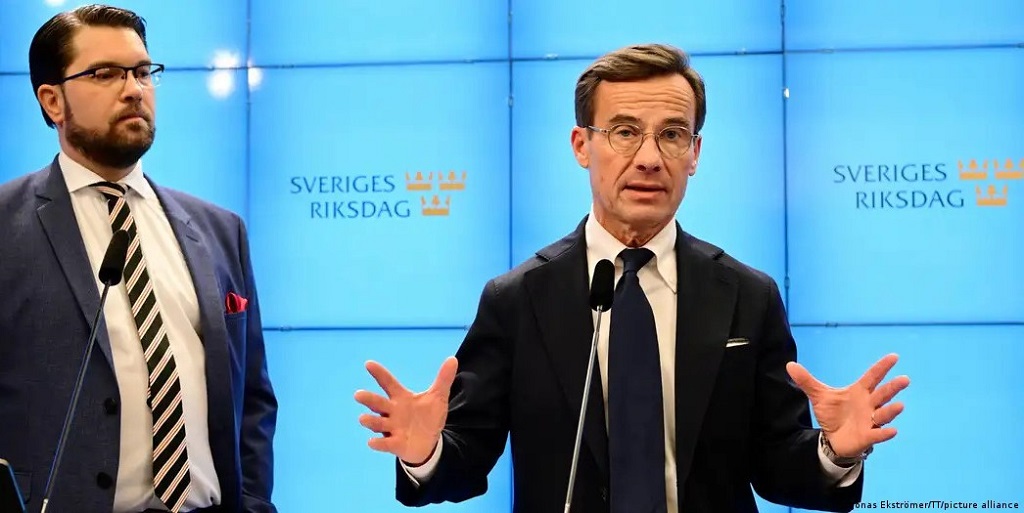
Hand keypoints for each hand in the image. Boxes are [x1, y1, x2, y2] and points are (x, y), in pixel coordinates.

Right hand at [354, 356, 457, 465]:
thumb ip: (443, 379)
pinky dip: (378, 443)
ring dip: (370, 421)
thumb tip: (452, 359)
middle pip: (378, 403)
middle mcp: (392, 412)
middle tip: (358, 394)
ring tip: (363, 418)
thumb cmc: (427, 417)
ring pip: (377, 423)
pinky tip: (372, 442)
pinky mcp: (394, 444)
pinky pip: (384, 444)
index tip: (369, 364)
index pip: (388, 383)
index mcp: (401, 398)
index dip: (379, 374)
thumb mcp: (437, 397)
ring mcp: (392, 428)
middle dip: (368, 399)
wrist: (428, 442)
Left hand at [786, 353, 909, 457]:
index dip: (882, 367)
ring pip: (884, 414)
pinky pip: (878, 435)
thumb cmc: (833, 414)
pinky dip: (884, 433)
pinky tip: (892, 431)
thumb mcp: (819, 396)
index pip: (872, 377)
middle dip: (893, 388)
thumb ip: (807, 381)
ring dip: (891, 410)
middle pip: (883, 394)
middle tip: (905, 379)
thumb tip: (789, 365)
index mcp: (860, 391)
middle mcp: (869, 404)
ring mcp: (870, 421)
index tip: (894, 356)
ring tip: (899, 405)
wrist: (833, 438)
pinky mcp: (868, 436)